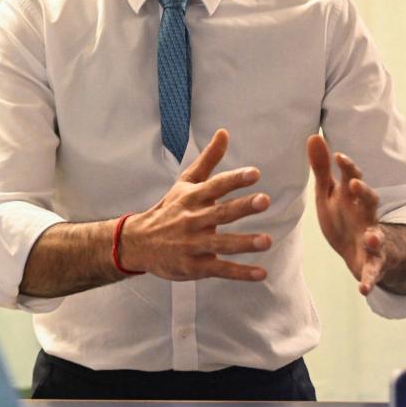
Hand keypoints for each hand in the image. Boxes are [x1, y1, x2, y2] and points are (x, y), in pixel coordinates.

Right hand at [119, 129, 271, 281]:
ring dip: (244, 243)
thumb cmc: (169, 209)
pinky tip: (260, 274)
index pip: (215, 186)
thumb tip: (225, 132)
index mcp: (193, 198)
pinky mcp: (194, 266)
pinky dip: (240, 273)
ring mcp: (193, 244)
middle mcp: (193, 220)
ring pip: (221, 243)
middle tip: (264, 201)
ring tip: (267, 241)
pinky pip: (219, 269)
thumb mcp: (186, 183)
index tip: (255, 174)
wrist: (139, 242)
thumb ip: (209, 160)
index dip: (235, 180)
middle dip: (242, 207)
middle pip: (220, 213)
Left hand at [307, 135, 385, 294]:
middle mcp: (367, 216)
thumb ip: (322, 168)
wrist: (359, 252)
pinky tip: (363, 289)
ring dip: (375, 236)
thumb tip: (313, 136)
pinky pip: (373, 273)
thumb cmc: (343, 216)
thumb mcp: (329, 194)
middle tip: (354, 184)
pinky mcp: (372, 264)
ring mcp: (372, 240)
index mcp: (353, 199)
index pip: (353, 178)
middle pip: (370, 201)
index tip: (338, 155)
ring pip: (378, 237)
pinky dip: (369, 280)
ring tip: (371, 237)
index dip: (347, 167)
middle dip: (363, 192)